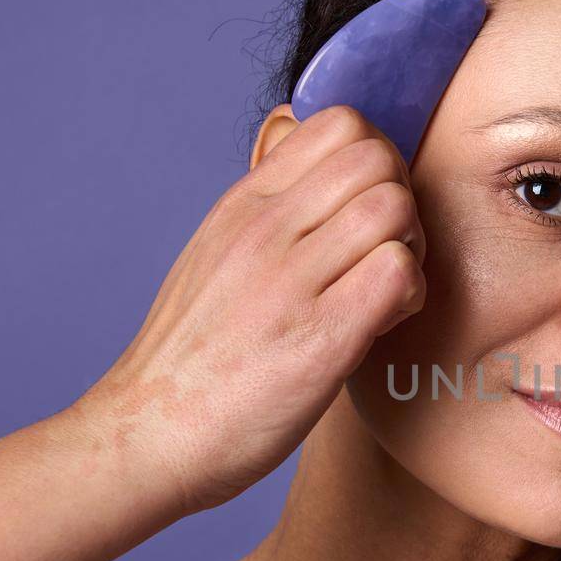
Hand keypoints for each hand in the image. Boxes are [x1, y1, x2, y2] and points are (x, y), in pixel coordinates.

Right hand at [70, 104, 426, 514]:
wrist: (148, 437)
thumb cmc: (196, 360)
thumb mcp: (219, 258)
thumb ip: (272, 218)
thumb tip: (324, 181)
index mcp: (244, 205)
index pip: (340, 124)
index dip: (378, 160)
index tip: (368, 212)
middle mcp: (265, 231)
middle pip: (377, 157)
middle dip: (404, 199)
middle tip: (388, 253)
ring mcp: (290, 281)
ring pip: (394, 207)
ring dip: (412, 248)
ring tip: (386, 292)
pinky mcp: (319, 338)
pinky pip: (397, 272)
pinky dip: (409, 295)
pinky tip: (383, 324)